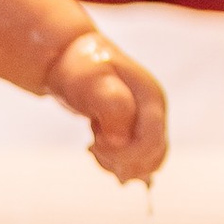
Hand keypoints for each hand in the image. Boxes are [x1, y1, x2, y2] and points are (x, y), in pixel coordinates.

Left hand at [52, 27, 168, 181]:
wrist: (69, 59)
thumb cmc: (79, 69)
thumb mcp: (91, 81)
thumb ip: (112, 107)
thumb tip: (121, 140)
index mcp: (151, 99)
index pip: (150, 144)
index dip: (123, 154)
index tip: (93, 143)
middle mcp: (154, 112)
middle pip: (152, 157)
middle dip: (120, 162)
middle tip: (92, 147)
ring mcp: (146, 121)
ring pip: (145, 162)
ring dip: (117, 164)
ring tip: (93, 147)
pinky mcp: (134, 130)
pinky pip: (135, 160)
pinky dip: (115, 162)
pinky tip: (95, 149)